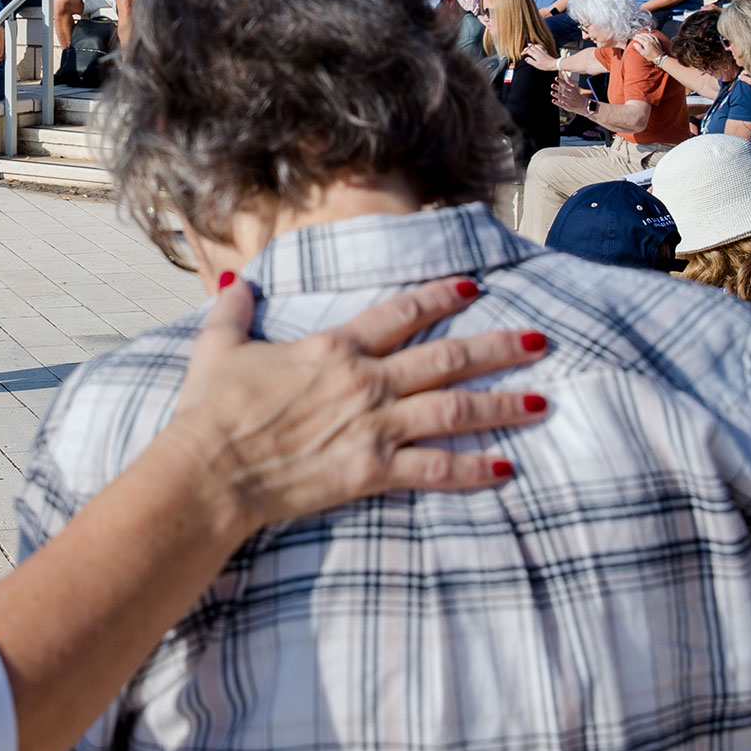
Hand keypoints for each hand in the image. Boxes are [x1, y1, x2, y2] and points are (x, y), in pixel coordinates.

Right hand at [165, 275, 551, 527]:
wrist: (209, 471)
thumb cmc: (211, 411)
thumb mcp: (218, 348)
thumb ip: (233, 310)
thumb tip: (236, 279)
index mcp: (333, 347)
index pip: (401, 313)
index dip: (441, 298)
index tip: (474, 289)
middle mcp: (364, 381)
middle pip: (446, 358)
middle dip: (498, 348)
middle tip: (539, 341)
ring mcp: (373, 427)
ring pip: (453, 409)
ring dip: (502, 405)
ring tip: (541, 402)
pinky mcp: (371, 472)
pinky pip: (434, 469)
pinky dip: (472, 470)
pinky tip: (505, 468)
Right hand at [520, 43, 558, 71]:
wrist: (553, 64)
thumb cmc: (545, 66)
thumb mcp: (537, 65)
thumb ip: (531, 61)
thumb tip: (526, 59)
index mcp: (536, 55)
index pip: (528, 51)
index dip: (524, 52)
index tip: (522, 54)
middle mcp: (538, 52)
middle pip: (531, 47)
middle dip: (527, 48)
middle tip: (524, 50)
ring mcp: (542, 51)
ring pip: (536, 46)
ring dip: (532, 45)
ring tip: (529, 44)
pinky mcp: (545, 51)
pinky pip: (540, 46)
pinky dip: (537, 45)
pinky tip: (537, 46)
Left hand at [549, 75, 592, 114]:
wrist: (582, 105)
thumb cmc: (576, 94)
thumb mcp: (574, 87)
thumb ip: (569, 81)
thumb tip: (565, 74)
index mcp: (572, 90)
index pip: (566, 85)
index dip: (561, 81)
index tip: (556, 78)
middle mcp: (570, 95)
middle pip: (563, 91)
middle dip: (558, 88)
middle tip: (552, 85)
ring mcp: (569, 101)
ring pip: (562, 98)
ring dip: (557, 95)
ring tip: (551, 92)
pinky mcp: (567, 106)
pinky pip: (561, 104)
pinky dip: (557, 103)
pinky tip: (553, 100)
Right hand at [629, 34, 662, 61]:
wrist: (659, 57)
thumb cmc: (651, 56)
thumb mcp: (643, 54)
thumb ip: (638, 48)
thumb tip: (635, 44)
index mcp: (646, 44)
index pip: (640, 39)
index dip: (636, 38)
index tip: (634, 38)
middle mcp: (650, 41)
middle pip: (643, 36)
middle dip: (639, 35)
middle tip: (636, 35)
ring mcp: (654, 40)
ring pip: (648, 35)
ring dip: (644, 34)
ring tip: (641, 34)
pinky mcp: (657, 41)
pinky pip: (653, 36)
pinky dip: (650, 34)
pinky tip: (649, 34)